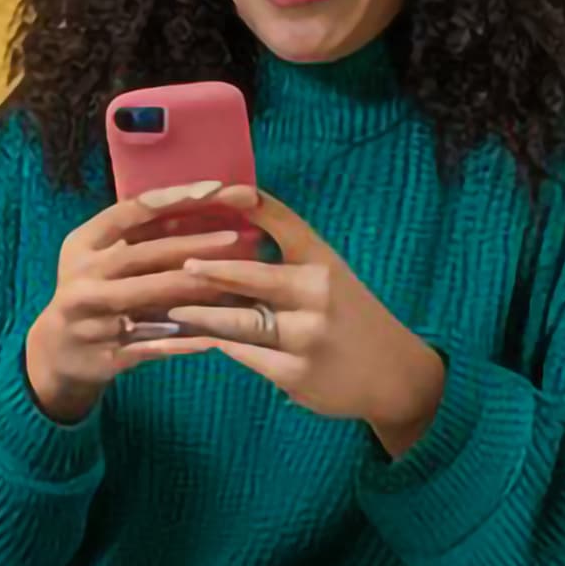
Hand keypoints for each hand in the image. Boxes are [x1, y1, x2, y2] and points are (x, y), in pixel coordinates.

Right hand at [21, 190, 253, 422]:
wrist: (57, 351)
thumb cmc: (93, 291)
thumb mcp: (103, 257)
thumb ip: (143, 236)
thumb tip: (204, 204)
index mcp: (83, 243)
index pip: (131, 210)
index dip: (174, 198)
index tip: (214, 188)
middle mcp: (83, 276)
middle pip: (143, 254)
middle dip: (192, 245)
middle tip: (235, 237)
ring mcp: (90, 317)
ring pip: (148, 298)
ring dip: (193, 290)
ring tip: (232, 282)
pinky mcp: (104, 352)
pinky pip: (151, 345)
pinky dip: (182, 341)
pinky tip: (214, 338)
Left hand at [134, 182, 448, 452]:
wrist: (394, 374)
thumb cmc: (349, 317)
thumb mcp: (327, 275)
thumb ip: (284, 257)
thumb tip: (219, 237)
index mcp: (321, 259)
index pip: (277, 218)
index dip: (240, 202)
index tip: (206, 191)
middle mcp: (317, 291)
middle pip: (250, 274)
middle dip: (208, 269)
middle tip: (174, 264)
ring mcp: (306, 334)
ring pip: (240, 321)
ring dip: (201, 315)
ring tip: (169, 310)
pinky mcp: (296, 372)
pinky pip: (246, 355)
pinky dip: (219, 346)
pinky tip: (195, 341)